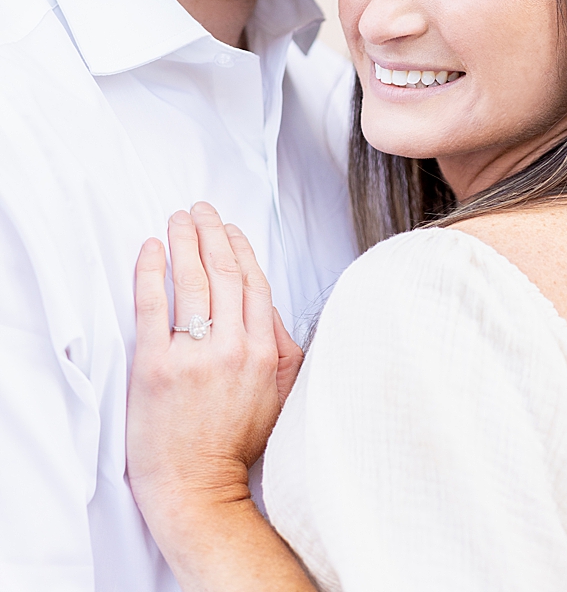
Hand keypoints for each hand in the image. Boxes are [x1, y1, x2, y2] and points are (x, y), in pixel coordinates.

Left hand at [127, 203, 301, 539]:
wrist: (197, 487)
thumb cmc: (238, 445)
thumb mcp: (283, 395)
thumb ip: (286, 349)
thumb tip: (275, 311)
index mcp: (266, 352)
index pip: (255, 285)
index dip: (243, 250)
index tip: (232, 229)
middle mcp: (234, 348)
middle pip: (225, 275)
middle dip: (213, 234)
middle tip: (202, 210)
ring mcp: (194, 356)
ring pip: (194, 283)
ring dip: (186, 243)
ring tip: (179, 219)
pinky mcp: (155, 367)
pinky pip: (154, 308)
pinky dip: (152, 273)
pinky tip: (151, 250)